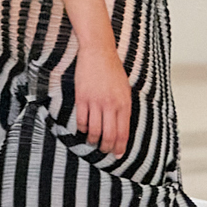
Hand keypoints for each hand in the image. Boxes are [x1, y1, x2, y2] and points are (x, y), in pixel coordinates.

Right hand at [73, 40, 132, 157]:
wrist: (98, 52)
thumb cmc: (113, 70)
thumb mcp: (125, 89)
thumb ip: (124, 107)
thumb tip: (122, 127)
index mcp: (124, 103)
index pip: (123, 132)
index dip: (120, 146)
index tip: (117, 154)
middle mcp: (111, 105)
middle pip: (109, 135)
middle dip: (106, 147)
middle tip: (104, 150)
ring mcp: (96, 102)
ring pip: (94, 131)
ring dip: (93, 140)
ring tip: (92, 141)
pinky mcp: (82, 98)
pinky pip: (82, 121)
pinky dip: (82, 129)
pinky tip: (83, 130)